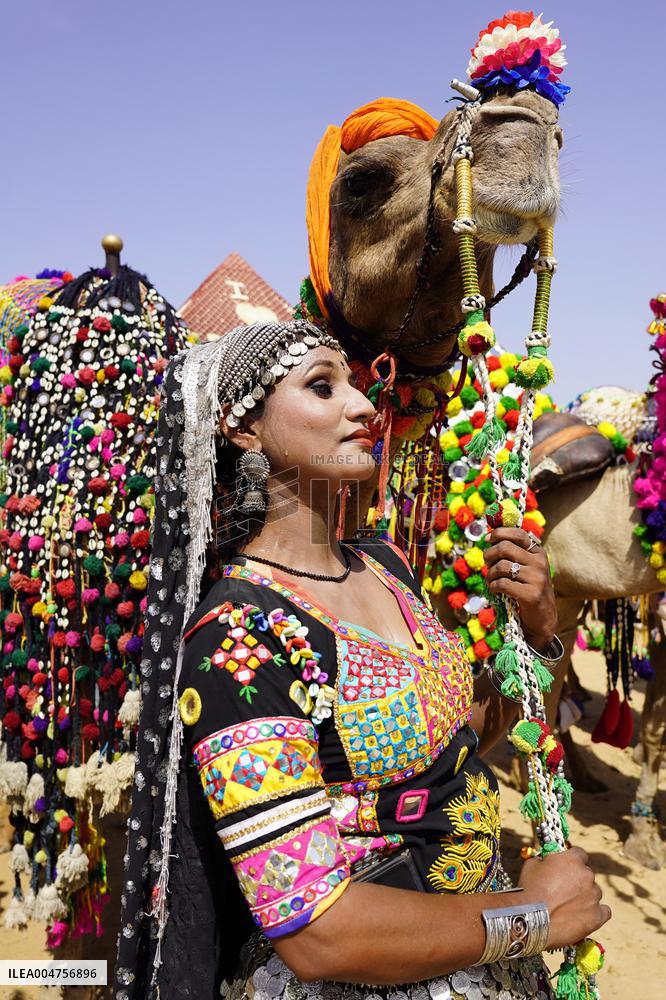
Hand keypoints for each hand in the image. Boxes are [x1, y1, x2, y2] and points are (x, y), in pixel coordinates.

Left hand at [484, 527, 556, 650]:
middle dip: (489, 555)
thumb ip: (512, 553)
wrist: (542, 619)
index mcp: (538, 552)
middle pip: (504, 547)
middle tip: (487, 564)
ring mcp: (537, 578)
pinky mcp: (531, 594)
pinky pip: (502, 584)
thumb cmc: (527, 589)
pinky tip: (495, 590)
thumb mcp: (525, 567)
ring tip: (491, 581)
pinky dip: (493, 587)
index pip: (517, 533)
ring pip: (501, 566)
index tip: (487, 540)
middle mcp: (540, 563)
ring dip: (490, 574)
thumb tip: (488, 537)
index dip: (498, 533)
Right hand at [518, 847, 610, 948]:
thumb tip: (548, 861)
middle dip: (577, 881)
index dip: (571, 862)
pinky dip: (596, 913)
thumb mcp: (532, 864)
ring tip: (568, 908)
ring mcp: (594, 896)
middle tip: (562, 891)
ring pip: (594, 893)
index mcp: (573, 860)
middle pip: (587, 875)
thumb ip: (545, 860)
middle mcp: (587, 875)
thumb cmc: (528, 890)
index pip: (580, 854)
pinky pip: (604, 912)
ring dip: (584, 897)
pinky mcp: (597, 917)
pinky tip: (584, 916)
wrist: (530, 919)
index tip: (565, 868)